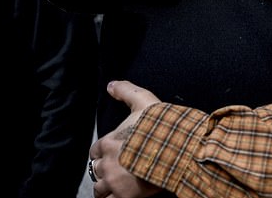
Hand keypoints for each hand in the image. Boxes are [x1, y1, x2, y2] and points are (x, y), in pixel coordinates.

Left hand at [90, 81, 162, 197]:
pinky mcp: (124, 197)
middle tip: (116, 170)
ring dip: (105, 187)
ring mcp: (115, 182)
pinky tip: (117, 197)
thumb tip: (111, 85)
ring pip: (99, 188)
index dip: (103, 151)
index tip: (111, 153)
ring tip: (115, 186)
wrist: (175, 148)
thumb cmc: (160, 125)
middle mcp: (108, 163)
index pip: (95, 150)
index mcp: (109, 141)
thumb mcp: (143, 101)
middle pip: (96, 169)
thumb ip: (126, 91)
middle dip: (104, 169)